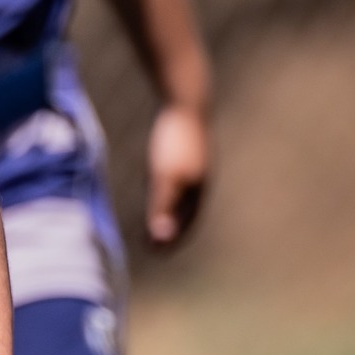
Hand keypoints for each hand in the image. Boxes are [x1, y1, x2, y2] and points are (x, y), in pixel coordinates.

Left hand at [146, 102, 209, 247]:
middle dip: (171, 228)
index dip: (172, 239)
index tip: (155, 252)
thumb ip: (163, 207)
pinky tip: (155, 182)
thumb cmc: (174, 142)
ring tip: (155, 219)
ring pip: (184, 193)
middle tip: (152, 242)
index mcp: (198, 189)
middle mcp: (201, 178)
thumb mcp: (164, 178)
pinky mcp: (188, 148)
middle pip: (187, 211)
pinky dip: (167, 187)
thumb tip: (161, 238)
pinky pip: (179, 175)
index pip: (188, 223)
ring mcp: (197, 162)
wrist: (186, 102)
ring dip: (171, 209)